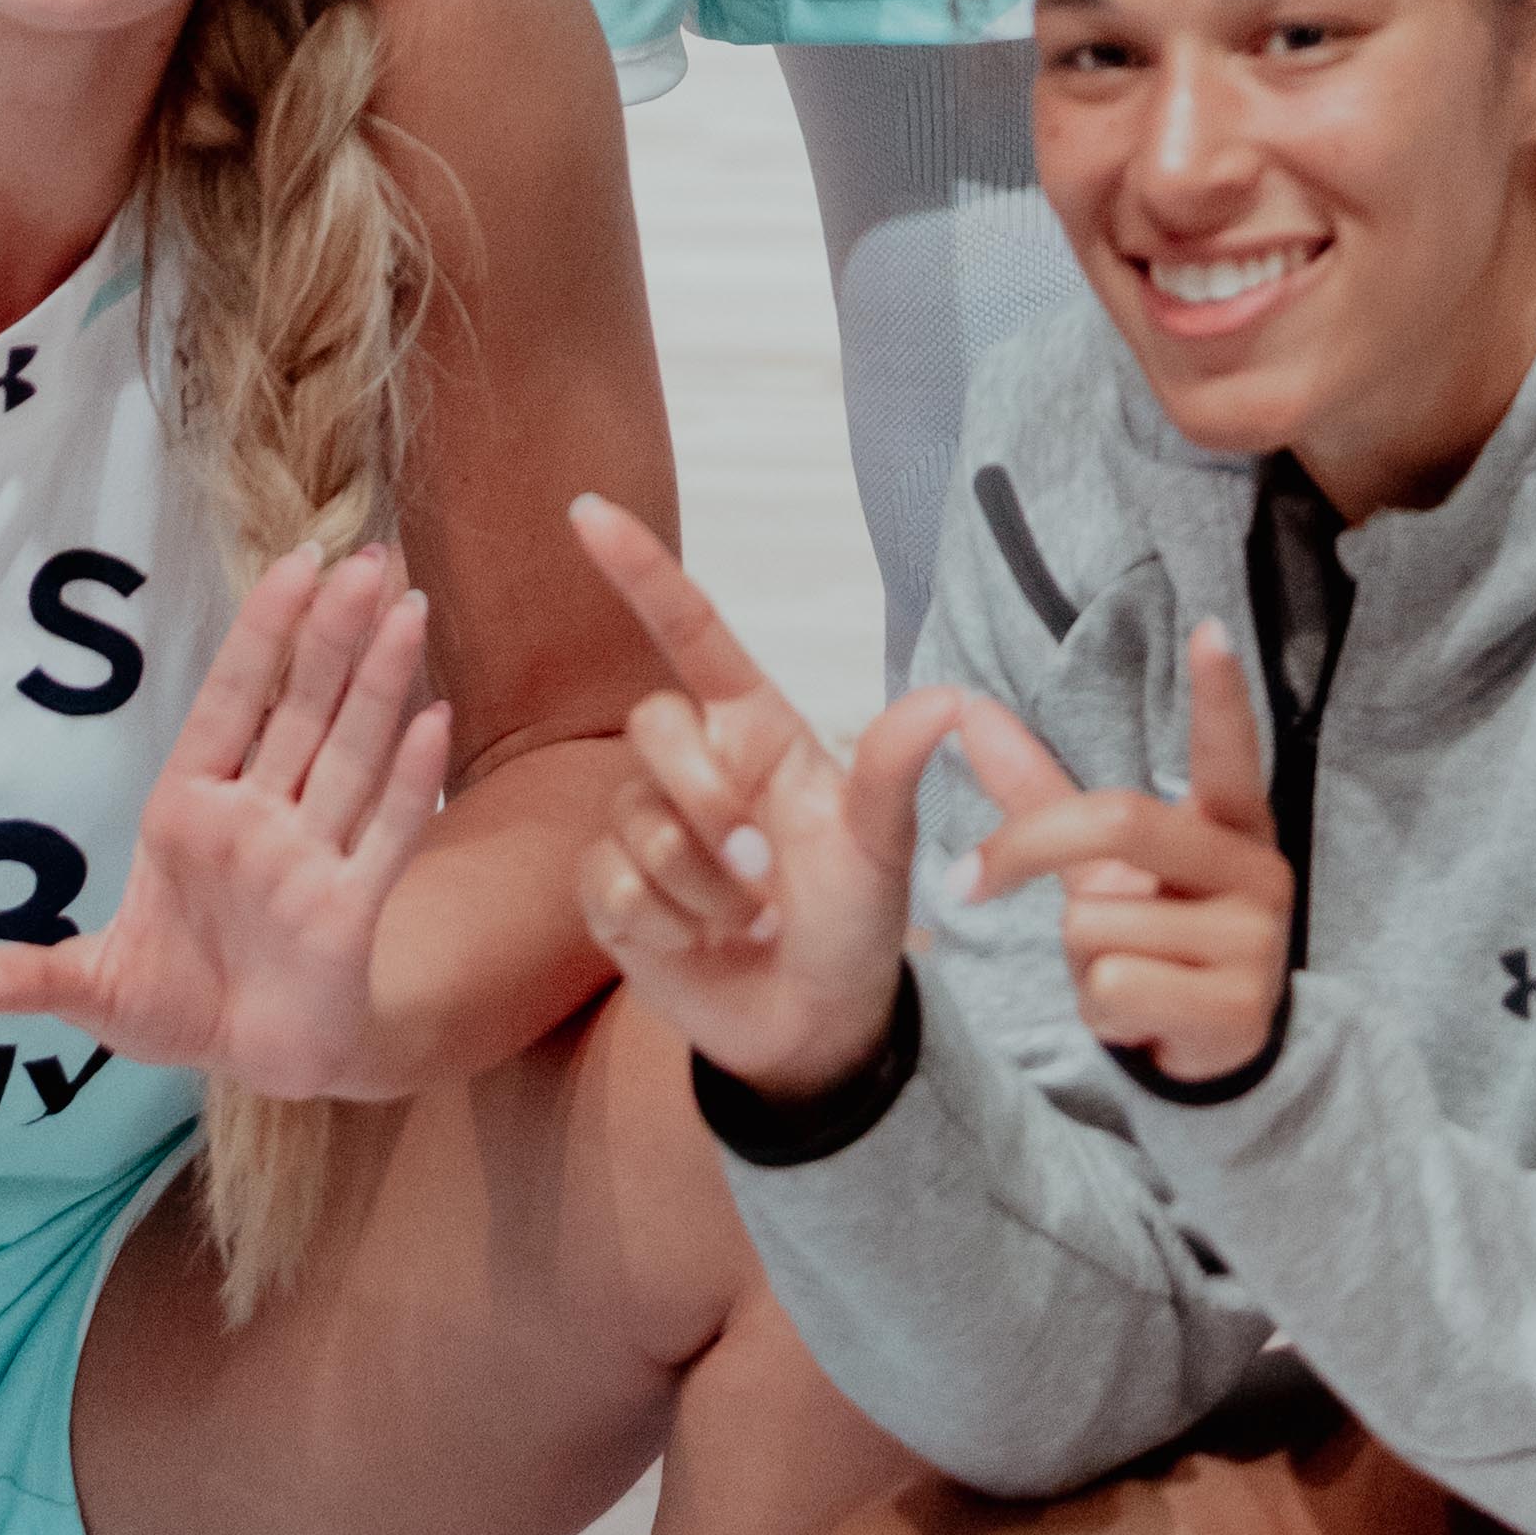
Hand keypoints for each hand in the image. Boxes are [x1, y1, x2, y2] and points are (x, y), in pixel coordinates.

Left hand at [0, 542, 451, 1104]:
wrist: (253, 1061)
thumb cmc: (175, 1002)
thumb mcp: (91, 992)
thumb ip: (27, 978)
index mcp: (189, 812)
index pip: (229, 704)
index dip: (260, 636)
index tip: (293, 565)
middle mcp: (258, 818)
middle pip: (300, 712)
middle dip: (330, 637)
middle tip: (365, 558)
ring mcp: (310, 857)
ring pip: (350, 755)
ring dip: (380, 684)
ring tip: (408, 608)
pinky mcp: (352, 908)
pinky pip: (386, 836)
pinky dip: (410, 782)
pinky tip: (435, 719)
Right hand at [567, 499, 958, 1097]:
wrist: (817, 1025)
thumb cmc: (856, 921)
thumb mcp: (884, 849)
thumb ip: (894, 771)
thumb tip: (947, 700)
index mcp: (755, 729)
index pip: (688, 630)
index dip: (640, 569)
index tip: (588, 509)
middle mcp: (695, 765)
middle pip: (653, 725)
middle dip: (707, 803)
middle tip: (763, 873)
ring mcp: (646, 826)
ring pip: (634, 819)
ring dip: (699, 887)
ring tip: (749, 923)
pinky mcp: (612, 894)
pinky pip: (610, 884)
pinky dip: (664, 925)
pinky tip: (703, 946)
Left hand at [951, 629, 1296, 1084]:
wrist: (1207, 1047)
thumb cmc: (1156, 932)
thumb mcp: (1105, 864)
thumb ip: (1042, 792)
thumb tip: (970, 711)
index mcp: (1231, 824)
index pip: (1228, 753)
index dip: (1221, 695)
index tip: (1211, 629)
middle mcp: (1256, 871)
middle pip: (1116, 822)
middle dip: (1025, 850)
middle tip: (965, 883)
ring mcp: (1256, 942)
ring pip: (1100, 924)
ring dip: (1080, 959)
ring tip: (1124, 974)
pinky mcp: (1239, 1009)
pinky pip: (1118, 985)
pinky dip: (1101, 1008)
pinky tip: (1138, 1017)